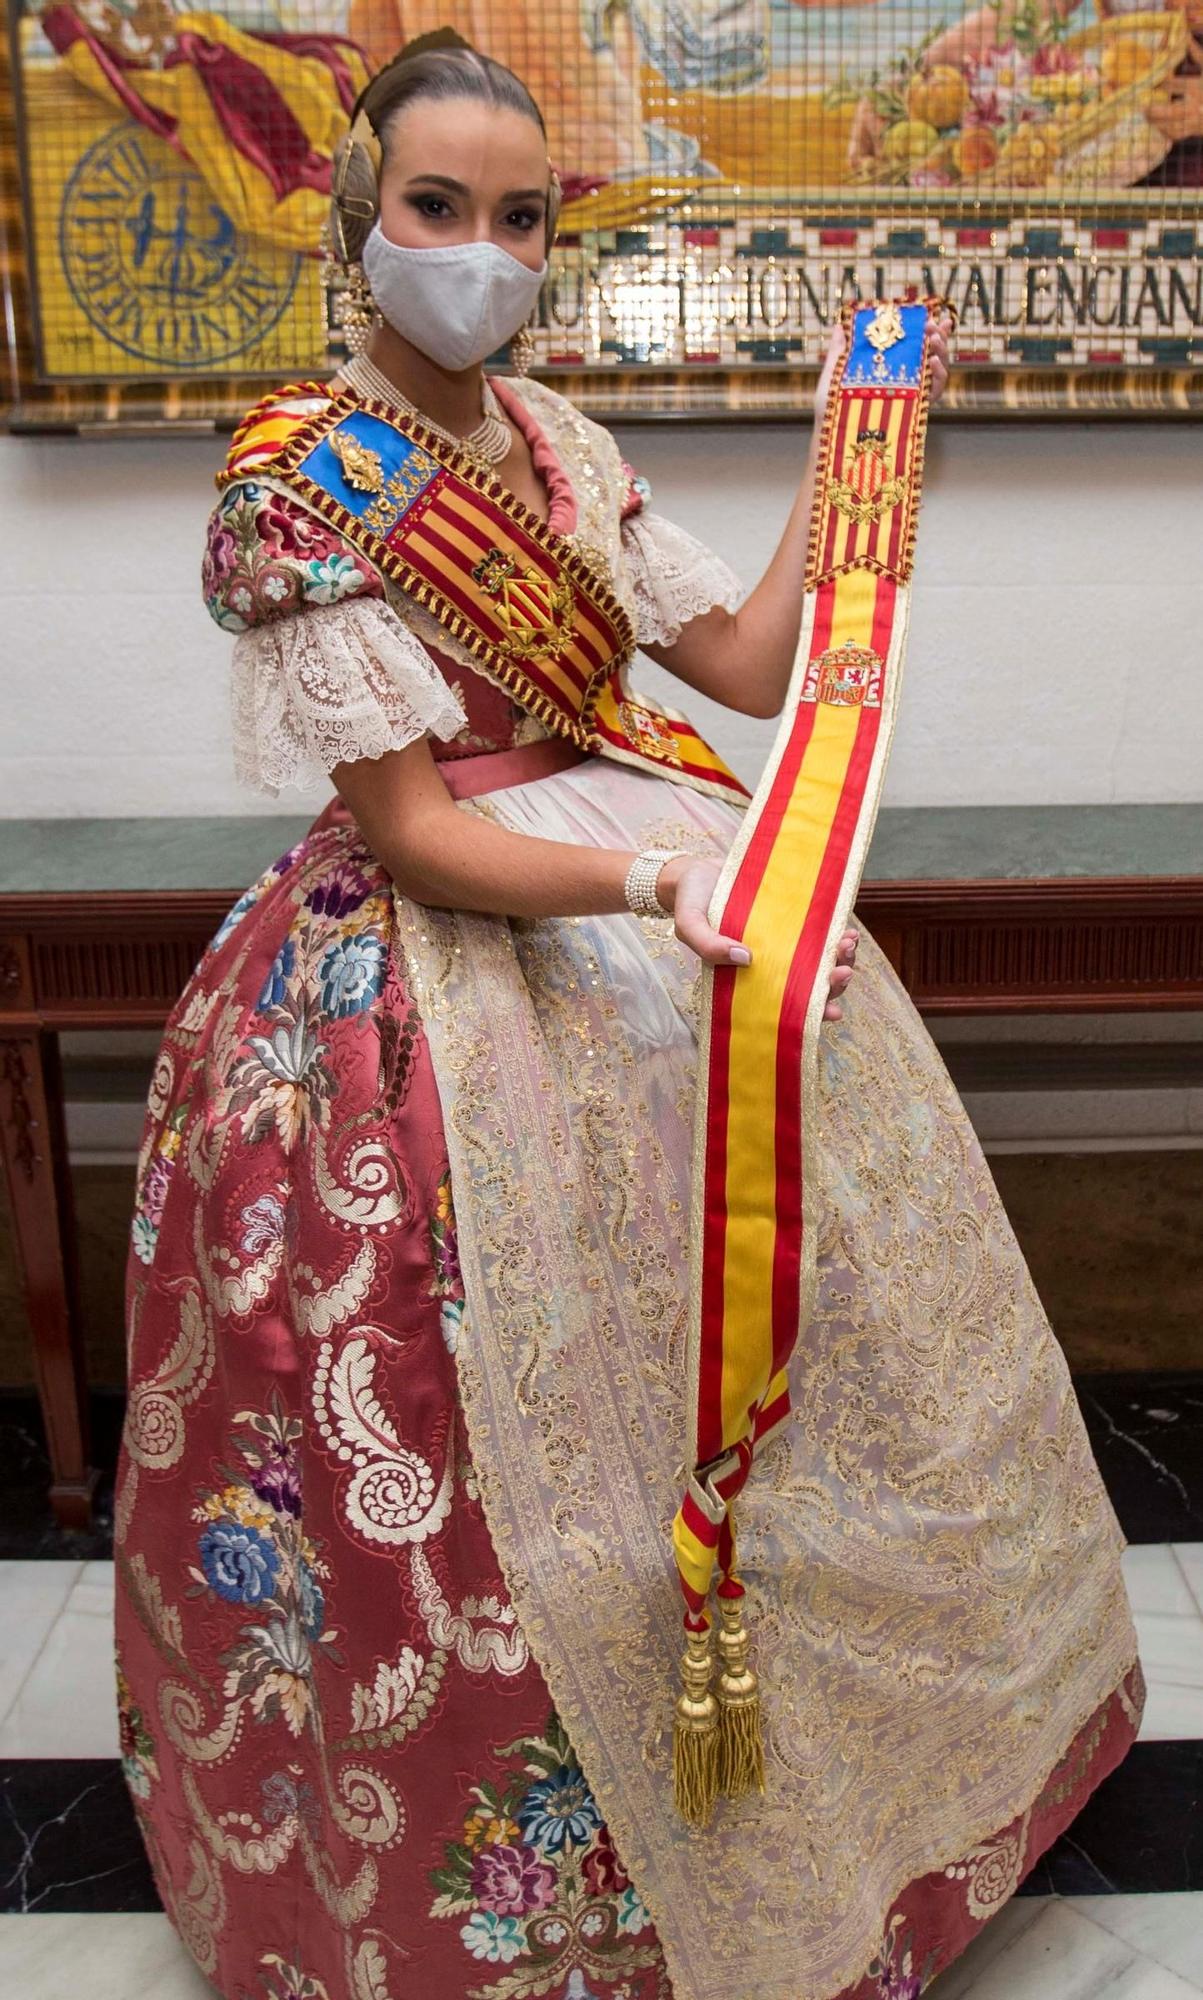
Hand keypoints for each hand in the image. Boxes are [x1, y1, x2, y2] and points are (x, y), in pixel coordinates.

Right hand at [658, 859, 861, 1017]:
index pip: (783, 1003)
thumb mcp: (689, 924)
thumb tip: (745, 959)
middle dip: (832, 983)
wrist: (697, 871)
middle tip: (843, 972)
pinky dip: (836, 932)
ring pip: (819, 959)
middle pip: (809, 984)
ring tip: (848, 945)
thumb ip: (708, 945)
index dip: (810, 1012)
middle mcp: (769, 963)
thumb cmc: (690, 901)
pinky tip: (847, 930)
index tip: (832, 1012)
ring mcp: (783, 941)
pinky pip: (819, 931)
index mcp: (746, 977)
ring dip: (840, 958)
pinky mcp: (791, 918)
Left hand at [815, 310, 954, 419]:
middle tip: (932, 325)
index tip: (931, 314)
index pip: (912, 345)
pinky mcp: (916, 410)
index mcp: (888, 367)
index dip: (926, 330)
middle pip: (930, 353)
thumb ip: (838, 351)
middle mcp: (904, 379)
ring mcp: (912, 394)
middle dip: (938, 335)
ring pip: (937, 369)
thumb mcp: (832, 375)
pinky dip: (938, 375)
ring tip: (934, 340)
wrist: (830, 434)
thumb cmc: (830, 408)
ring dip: (942, 351)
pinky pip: (935, 391)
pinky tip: (933, 361)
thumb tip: (838, 325)